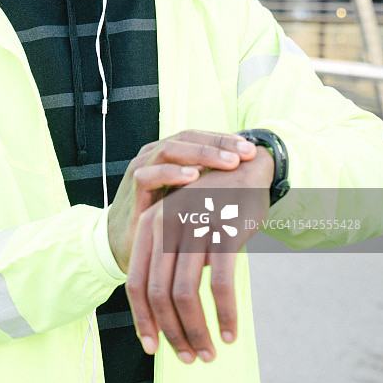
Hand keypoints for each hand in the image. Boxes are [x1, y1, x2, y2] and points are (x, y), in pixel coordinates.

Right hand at [108, 131, 256, 273]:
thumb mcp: (192, 198)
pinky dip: (172, 173)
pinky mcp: (131, 190)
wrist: (129, 245)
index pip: (199, 136)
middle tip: (246, 152)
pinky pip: (149, 175)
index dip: (225, 139)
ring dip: (201, 154)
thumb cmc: (166, 220)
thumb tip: (253, 177)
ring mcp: (141, 169)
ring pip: (169, 149)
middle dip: (219, 143)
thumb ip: (212, 185)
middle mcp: (154, 155)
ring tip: (228, 161)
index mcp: (170, 153)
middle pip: (187, 137)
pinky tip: (194, 177)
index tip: (252, 150)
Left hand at [125, 146, 274, 363]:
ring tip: (209, 353)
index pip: (135, 283)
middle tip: (189, 358)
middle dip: (172, 333)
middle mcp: (165, 225)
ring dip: (196, 331)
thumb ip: (168, 262)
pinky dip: (224, 315)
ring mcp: (193, 227)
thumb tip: (166, 317)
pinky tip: (230, 333)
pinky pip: (220, 285)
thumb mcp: (180, 226)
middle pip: (158, 294)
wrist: (246, 168)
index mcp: (149, 225)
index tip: (152, 349)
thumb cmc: (211, 205)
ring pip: (185, 294)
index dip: (142, 320)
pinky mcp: (223, 231)